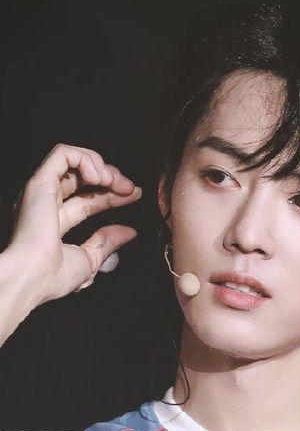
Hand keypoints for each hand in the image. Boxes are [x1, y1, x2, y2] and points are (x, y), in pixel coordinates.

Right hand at [8, 143, 140, 304]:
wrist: (34, 276)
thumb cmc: (54, 275)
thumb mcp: (90, 259)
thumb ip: (107, 242)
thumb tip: (129, 232)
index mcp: (54, 223)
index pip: (87, 200)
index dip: (112, 195)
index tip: (134, 195)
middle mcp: (45, 204)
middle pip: (82, 179)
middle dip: (110, 177)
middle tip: (129, 187)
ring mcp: (42, 191)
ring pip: (72, 160)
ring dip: (100, 166)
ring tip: (115, 182)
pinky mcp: (40, 181)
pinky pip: (63, 154)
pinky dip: (85, 159)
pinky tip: (100, 176)